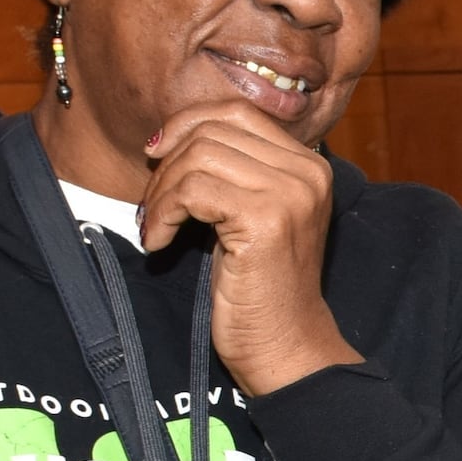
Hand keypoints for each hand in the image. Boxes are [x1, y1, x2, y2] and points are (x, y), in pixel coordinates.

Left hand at [138, 108, 357, 394]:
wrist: (286, 348)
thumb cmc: (259, 287)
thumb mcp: (250, 215)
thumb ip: (231, 170)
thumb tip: (167, 134)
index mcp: (309, 164)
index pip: (235, 112)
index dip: (185, 127)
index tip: (157, 159)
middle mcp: (307, 171)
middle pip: (212, 129)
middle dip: (167, 164)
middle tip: (152, 208)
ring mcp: (290, 193)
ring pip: (197, 156)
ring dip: (161, 193)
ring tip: (155, 229)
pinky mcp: (266, 219)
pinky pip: (192, 190)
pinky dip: (163, 214)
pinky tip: (159, 244)